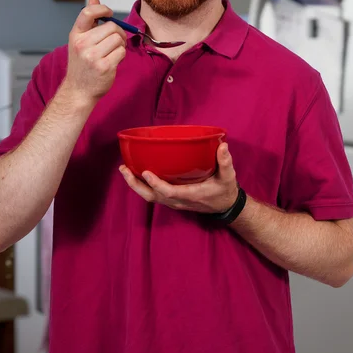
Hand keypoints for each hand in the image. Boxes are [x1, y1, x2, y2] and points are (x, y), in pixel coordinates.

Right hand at [62, 0, 126, 102]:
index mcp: (76, 35)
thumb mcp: (80, 41)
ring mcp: (93, 56)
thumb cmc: (82, 65)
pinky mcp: (105, 66)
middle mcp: (82, 44)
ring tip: (113, 51)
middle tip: (115, 40)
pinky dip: (121, 55)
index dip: (102, 8)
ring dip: (120, 44)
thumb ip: (89, 21)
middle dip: (118, 32)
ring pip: (118, 38)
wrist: (79, 91)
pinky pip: (121, 51)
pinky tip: (114, 60)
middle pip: (111, 26)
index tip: (108, 13)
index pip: (88, 13)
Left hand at [119, 143, 238, 213]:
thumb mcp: (229, 177)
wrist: (225, 206)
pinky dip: (142, 185)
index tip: (145, 172)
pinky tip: (136, 173)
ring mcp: (174, 202)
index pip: (170, 192)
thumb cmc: (225, 190)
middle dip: (136, 184)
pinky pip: (153, 195)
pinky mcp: (172, 200)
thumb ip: (225, 162)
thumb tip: (222, 146)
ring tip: (124, 169)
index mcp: (191, 195)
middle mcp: (178, 201)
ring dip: (136, 185)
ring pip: (150, 197)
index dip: (157, 184)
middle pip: (152, 196)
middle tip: (124, 169)